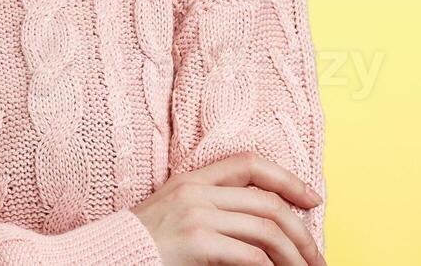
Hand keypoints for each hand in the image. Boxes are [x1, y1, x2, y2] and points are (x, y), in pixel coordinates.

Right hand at [130, 153, 324, 265]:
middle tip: (317, 258)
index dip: (288, 179)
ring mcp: (196, 216)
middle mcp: (196, 192)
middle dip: (302, 233)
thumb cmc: (140, 246)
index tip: (313, 200)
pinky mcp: (196, 243)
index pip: (250, 164)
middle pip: (268, 203)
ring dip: (295, 256)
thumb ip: (210, 210)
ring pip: (267, 230)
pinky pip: (251, 255)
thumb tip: (260, 226)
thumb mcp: (173, 214)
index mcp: (192, 180)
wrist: (104, 258)